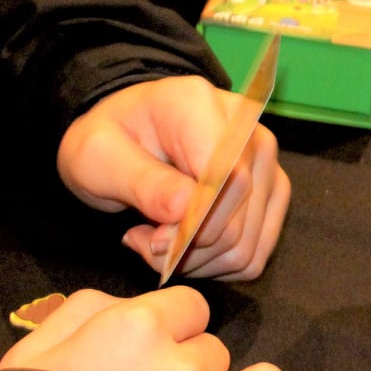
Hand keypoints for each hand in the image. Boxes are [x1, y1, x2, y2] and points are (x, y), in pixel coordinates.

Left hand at [57, 75, 290, 279]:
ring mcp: (265, 162)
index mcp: (200, 107)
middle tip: (144, 239)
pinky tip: (182, 244)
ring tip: (158, 240)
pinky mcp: (272, 191)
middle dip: (186, 248)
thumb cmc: (108, 142)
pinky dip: (214, 263)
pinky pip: (253, 255)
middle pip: (237, 220)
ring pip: (245, 246)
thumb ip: (143, 182)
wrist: (124, 135)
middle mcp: (247, 130)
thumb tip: (185, 210)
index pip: (226, 179)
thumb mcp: (98, 158)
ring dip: (196, 260)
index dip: (193, 225)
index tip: (152, 239)